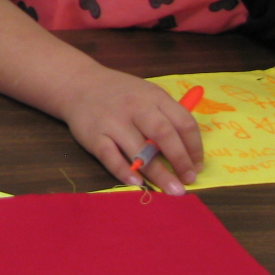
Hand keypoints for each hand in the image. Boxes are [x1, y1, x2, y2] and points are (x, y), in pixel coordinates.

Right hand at [59, 69, 202, 194]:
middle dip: (180, 160)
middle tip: (188, 180)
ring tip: (172, 190)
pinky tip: (137, 182)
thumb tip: (188, 150)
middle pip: (164, 134)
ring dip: (158, 173)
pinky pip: (110, 156)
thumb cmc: (119, 93)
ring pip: (139, 149)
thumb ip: (165, 115)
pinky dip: (124, 171)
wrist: (78, 84)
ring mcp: (113, 122)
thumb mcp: (147, 93)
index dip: (194, 147)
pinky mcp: (93, 136)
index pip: (183, 122)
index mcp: (154, 97)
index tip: (197, 166)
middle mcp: (135, 108)